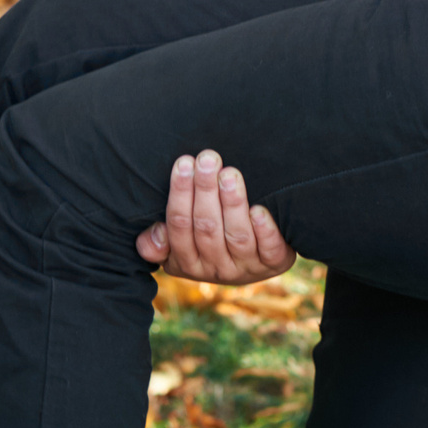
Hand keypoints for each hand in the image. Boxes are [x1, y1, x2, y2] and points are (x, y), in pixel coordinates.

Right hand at [134, 149, 296, 284]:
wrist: (257, 260)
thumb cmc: (211, 239)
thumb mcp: (180, 246)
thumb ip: (159, 241)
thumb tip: (154, 232)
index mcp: (187, 263)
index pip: (179, 227)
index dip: (180, 194)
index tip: (184, 163)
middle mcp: (215, 268)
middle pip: (207, 228)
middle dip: (205, 190)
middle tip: (207, 158)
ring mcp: (246, 268)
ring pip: (237, 236)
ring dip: (232, 204)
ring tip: (229, 175)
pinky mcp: (274, 264)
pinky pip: (269, 250)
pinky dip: (264, 230)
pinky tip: (260, 210)